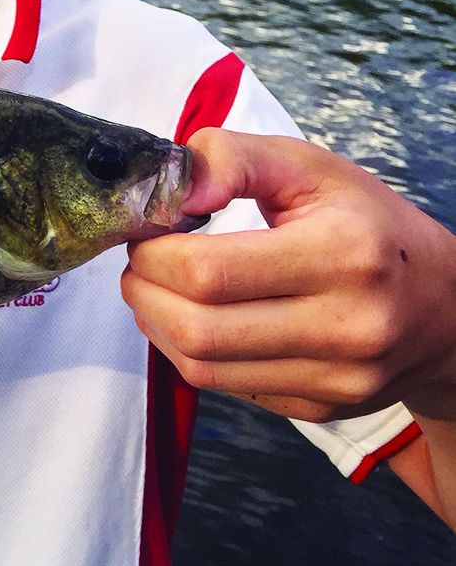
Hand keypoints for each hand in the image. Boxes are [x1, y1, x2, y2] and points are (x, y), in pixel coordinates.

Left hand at [121, 129, 455, 424]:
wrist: (443, 307)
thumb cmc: (370, 226)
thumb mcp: (312, 167)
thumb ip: (234, 157)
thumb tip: (176, 190)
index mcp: (344, 254)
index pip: (210, 271)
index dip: (155, 251)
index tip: (149, 229)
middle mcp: (346, 327)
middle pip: (198, 328)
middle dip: (145, 290)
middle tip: (140, 261)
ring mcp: (334, 378)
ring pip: (202, 367)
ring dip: (157, 325)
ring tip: (158, 287)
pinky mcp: (319, 408)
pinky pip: (225, 387)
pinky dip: (191, 351)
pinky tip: (193, 317)